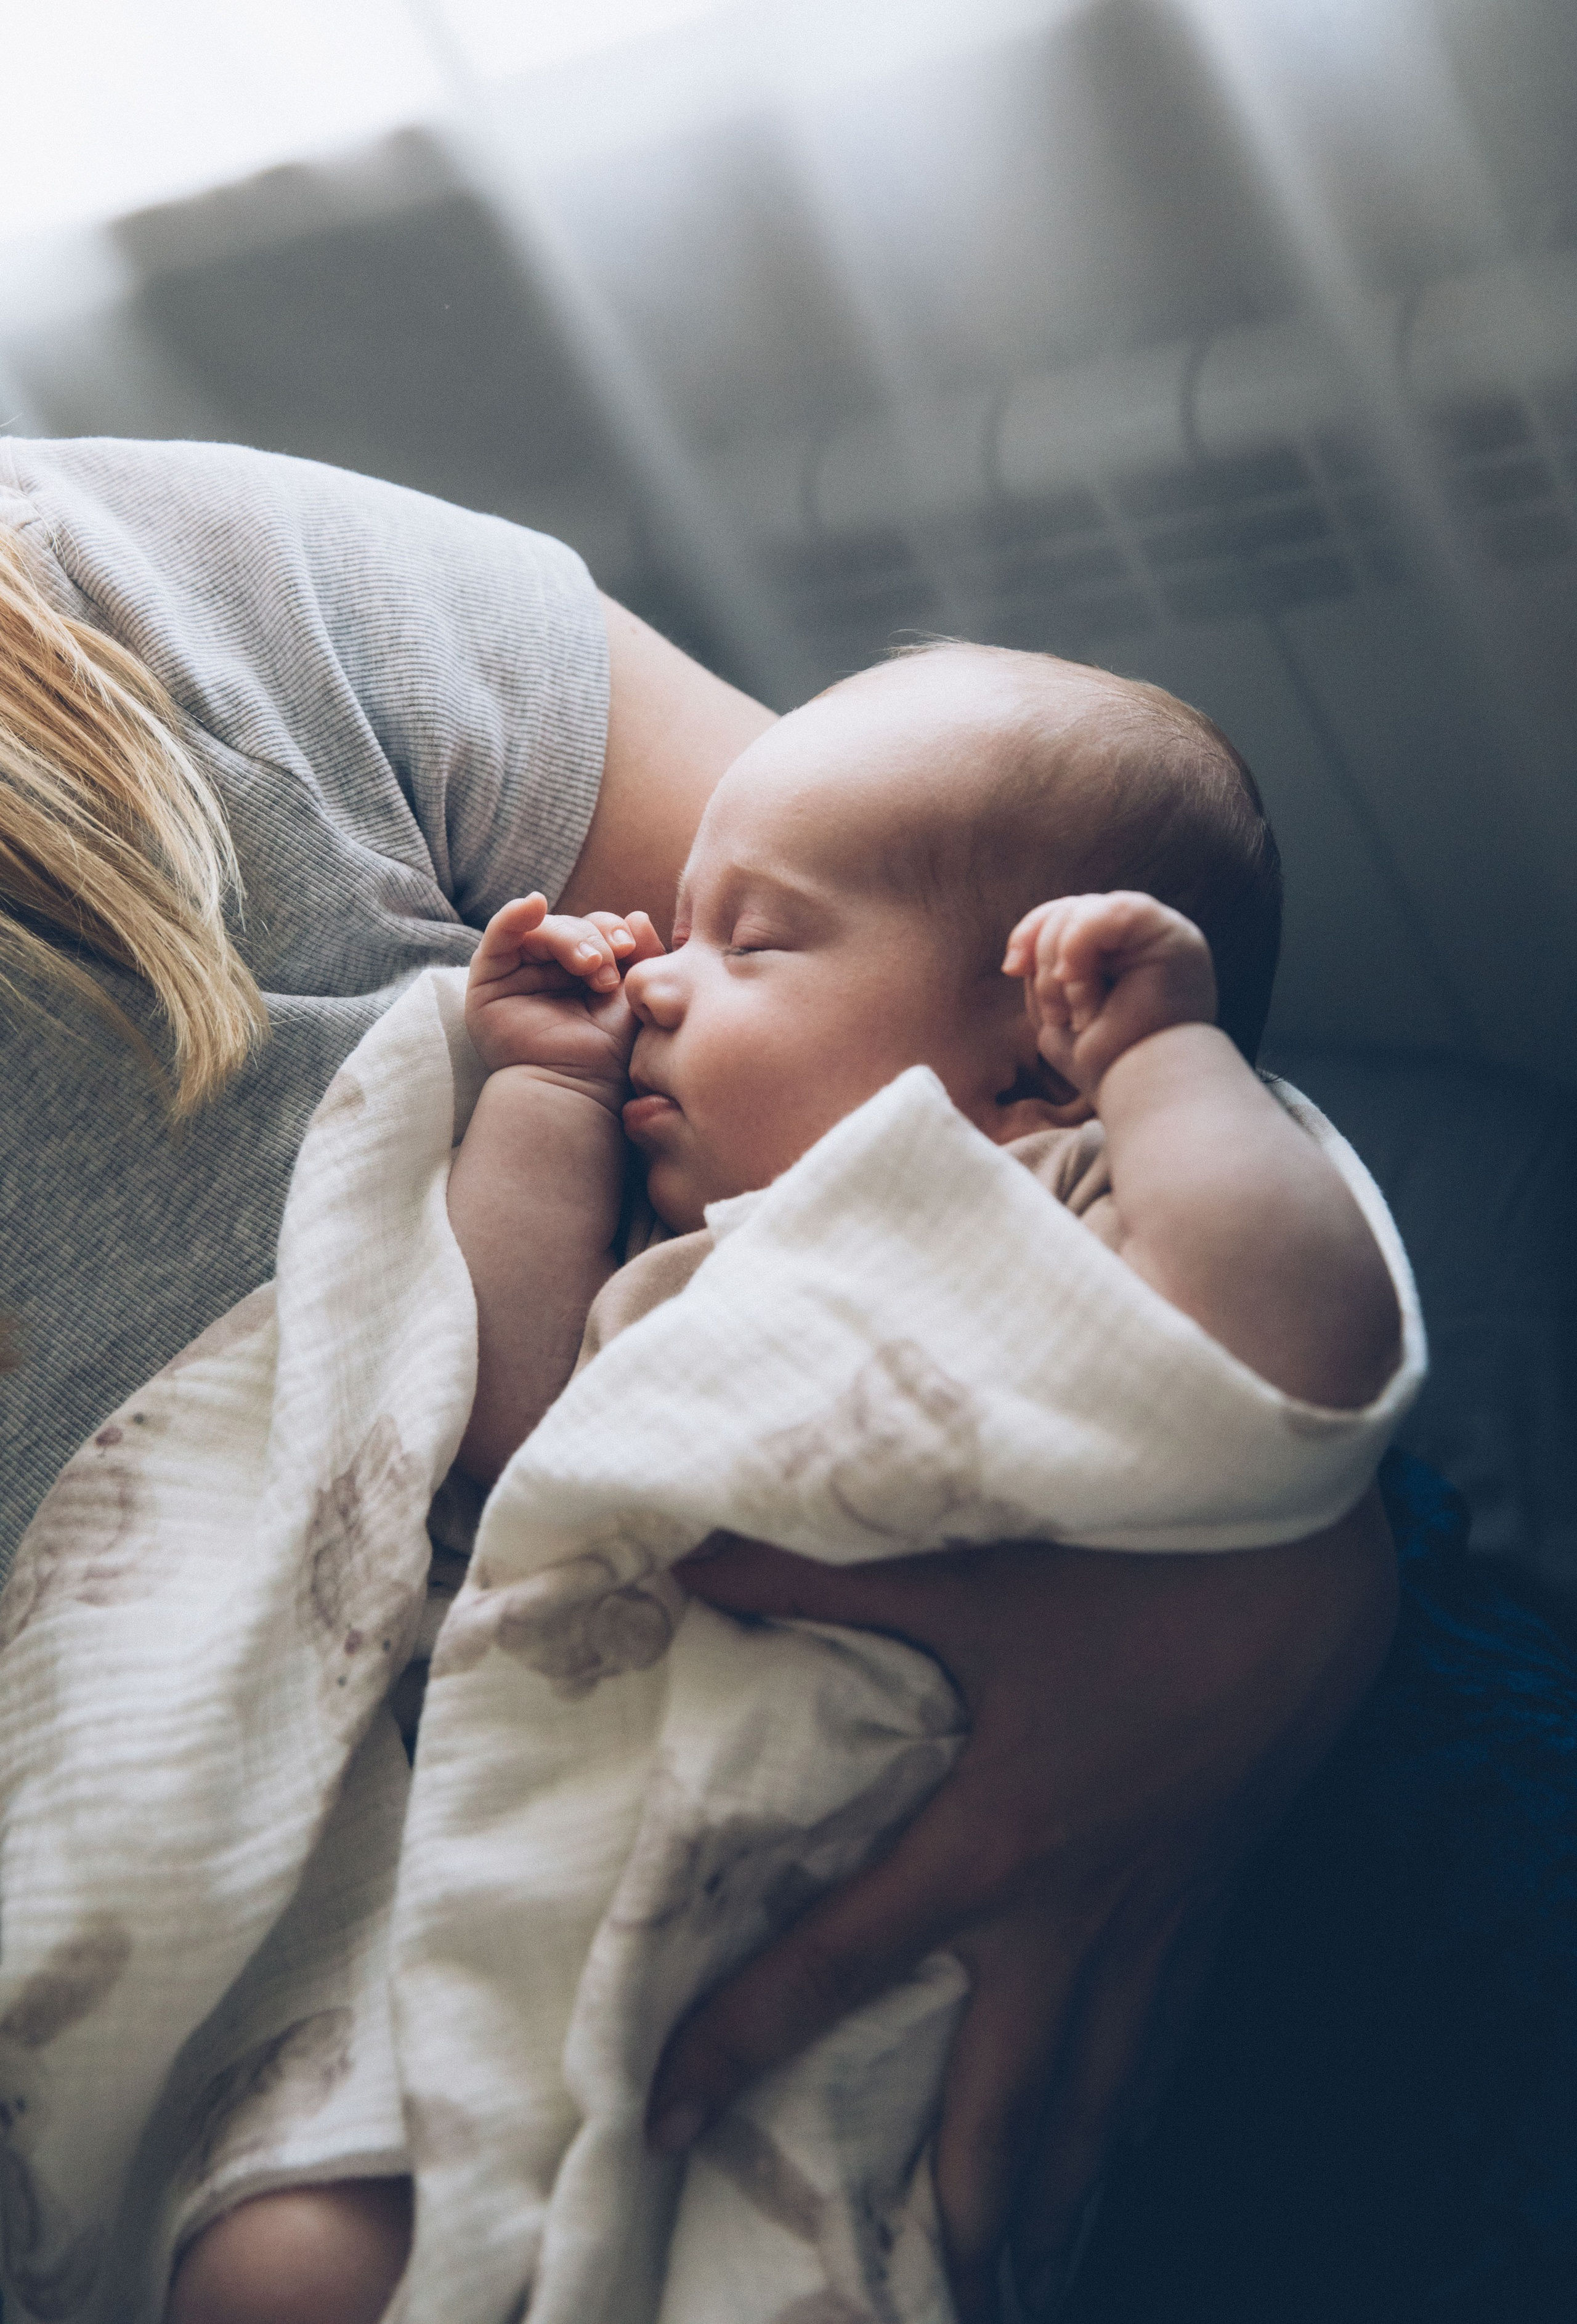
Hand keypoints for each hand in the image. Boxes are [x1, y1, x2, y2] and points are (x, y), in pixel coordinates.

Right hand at [464, 893, 665, 1096]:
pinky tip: (533, 905)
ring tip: (591, 969)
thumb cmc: (610, 1052)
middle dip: (595, 938)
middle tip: (608, 973)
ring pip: (542, 928)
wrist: (579, 1087)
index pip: (596, 929)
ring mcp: (518, 974)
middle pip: (570, 924)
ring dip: (570, 938)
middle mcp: (549, 970)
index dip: (613, 929)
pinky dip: (513, 916)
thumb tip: (637, 915)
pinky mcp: (489, 981)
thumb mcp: (636, 994)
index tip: (631, 947)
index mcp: (583, 972)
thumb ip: (643, 955)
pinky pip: (497, 935)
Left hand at [647, 1494, 1397, 2322]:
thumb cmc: (1133, 1573)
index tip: (665, 2122)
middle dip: (959, 2216)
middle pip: (1001, 2103)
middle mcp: (1074, 1915)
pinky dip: (1138, 2108)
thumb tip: (688, 1558)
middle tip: (925, 2302)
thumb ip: (817, 1575)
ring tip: (1024, 2278)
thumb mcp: (967, 1574)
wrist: (1307, 1572)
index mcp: (992, 1845)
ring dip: (1059, 2191)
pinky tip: (1128, 2141)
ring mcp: (1156, 1917)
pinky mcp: (1214, 1895)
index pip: (836, 1967)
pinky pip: (1171, 2035)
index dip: (739, 2044)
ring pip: (1101, 2095)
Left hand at [1003, 892, 1216, 1098]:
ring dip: (1062, 964)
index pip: (1064, 917)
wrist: (1144, 1086)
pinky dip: (1078, 943)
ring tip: (1078, 1013)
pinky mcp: (1169, 930)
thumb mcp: (1058, 1013)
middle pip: (1069, 910)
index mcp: (1114, 955)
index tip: (1013, 967)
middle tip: (1056, 1012)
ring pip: (1082, 909)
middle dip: (1043, 955)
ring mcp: (1158, 931)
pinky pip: (1108, 911)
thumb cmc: (1107, 1062)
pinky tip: (1076, 977)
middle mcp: (1139, 938)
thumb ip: (1043, 974)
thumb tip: (1016, 958)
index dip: (1030, 933)